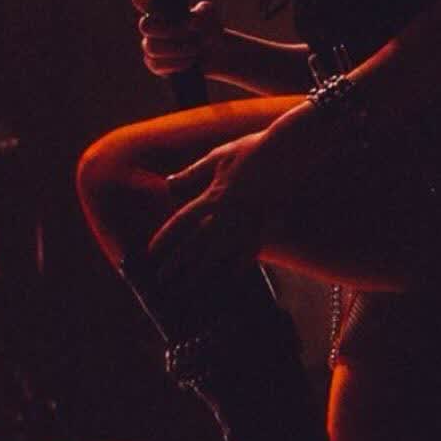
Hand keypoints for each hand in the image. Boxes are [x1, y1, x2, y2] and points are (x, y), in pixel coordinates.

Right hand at [133, 0, 221, 77]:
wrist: (215, 54)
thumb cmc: (208, 29)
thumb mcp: (210, 17)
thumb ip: (202, 15)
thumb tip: (190, 23)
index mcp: (161, 10)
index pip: (142, 1)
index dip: (143, 0)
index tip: (150, 0)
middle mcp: (153, 27)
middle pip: (145, 26)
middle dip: (167, 31)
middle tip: (187, 34)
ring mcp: (152, 46)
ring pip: (151, 47)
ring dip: (175, 49)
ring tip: (194, 49)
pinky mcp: (156, 64)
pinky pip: (156, 64)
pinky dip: (176, 63)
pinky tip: (189, 61)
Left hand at [147, 133, 271, 289]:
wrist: (289, 153)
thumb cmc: (251, 151)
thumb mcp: (217, 157)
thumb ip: (192, 174)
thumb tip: (169, 184)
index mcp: (213, 196)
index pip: (182, 222)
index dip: (166, 238)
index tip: (151, 253)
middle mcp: (227, 215)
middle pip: (197, 245)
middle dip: (178, 264)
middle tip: (162, 281)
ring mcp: (247, 224)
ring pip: (220, 256)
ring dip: (202, 273)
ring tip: (190, 289)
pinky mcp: (265, 227)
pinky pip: (248, 254)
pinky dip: (237, 267)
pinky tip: (230, 279)